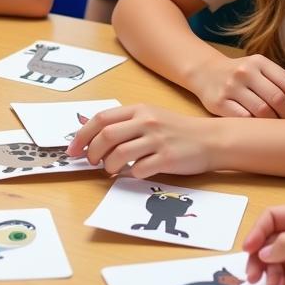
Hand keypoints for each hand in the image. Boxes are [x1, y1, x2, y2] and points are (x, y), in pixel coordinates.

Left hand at [66, 104, 216, 176]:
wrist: (211, 139)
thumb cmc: (176, 130)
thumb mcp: (149, 117)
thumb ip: (123, 122)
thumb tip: (89, 130)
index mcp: (139, 109)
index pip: (101, 119)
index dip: (82, 135)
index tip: (72, 149)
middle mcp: (147, 122)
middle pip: (106, 136)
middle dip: (92, 152)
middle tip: (91, 161)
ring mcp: (158, 140)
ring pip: (119, 154)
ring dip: (108, 165)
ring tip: (109, 169)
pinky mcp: (168, 159)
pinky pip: (139, 169)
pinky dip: (130, 174)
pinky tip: (132, 173)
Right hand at [192, 53, 284, 119]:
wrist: (205, 72)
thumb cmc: (240, 75)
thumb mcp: (259, 71)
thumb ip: (281, 84)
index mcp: (259, 62)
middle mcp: (244, 72)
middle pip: (277, 98)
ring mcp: (231, 86)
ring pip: (262, 111)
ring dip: (274, 122)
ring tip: (276, 126)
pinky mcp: (219, 102)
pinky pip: (244, 118)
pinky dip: (255, 124)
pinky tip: (258, 126)